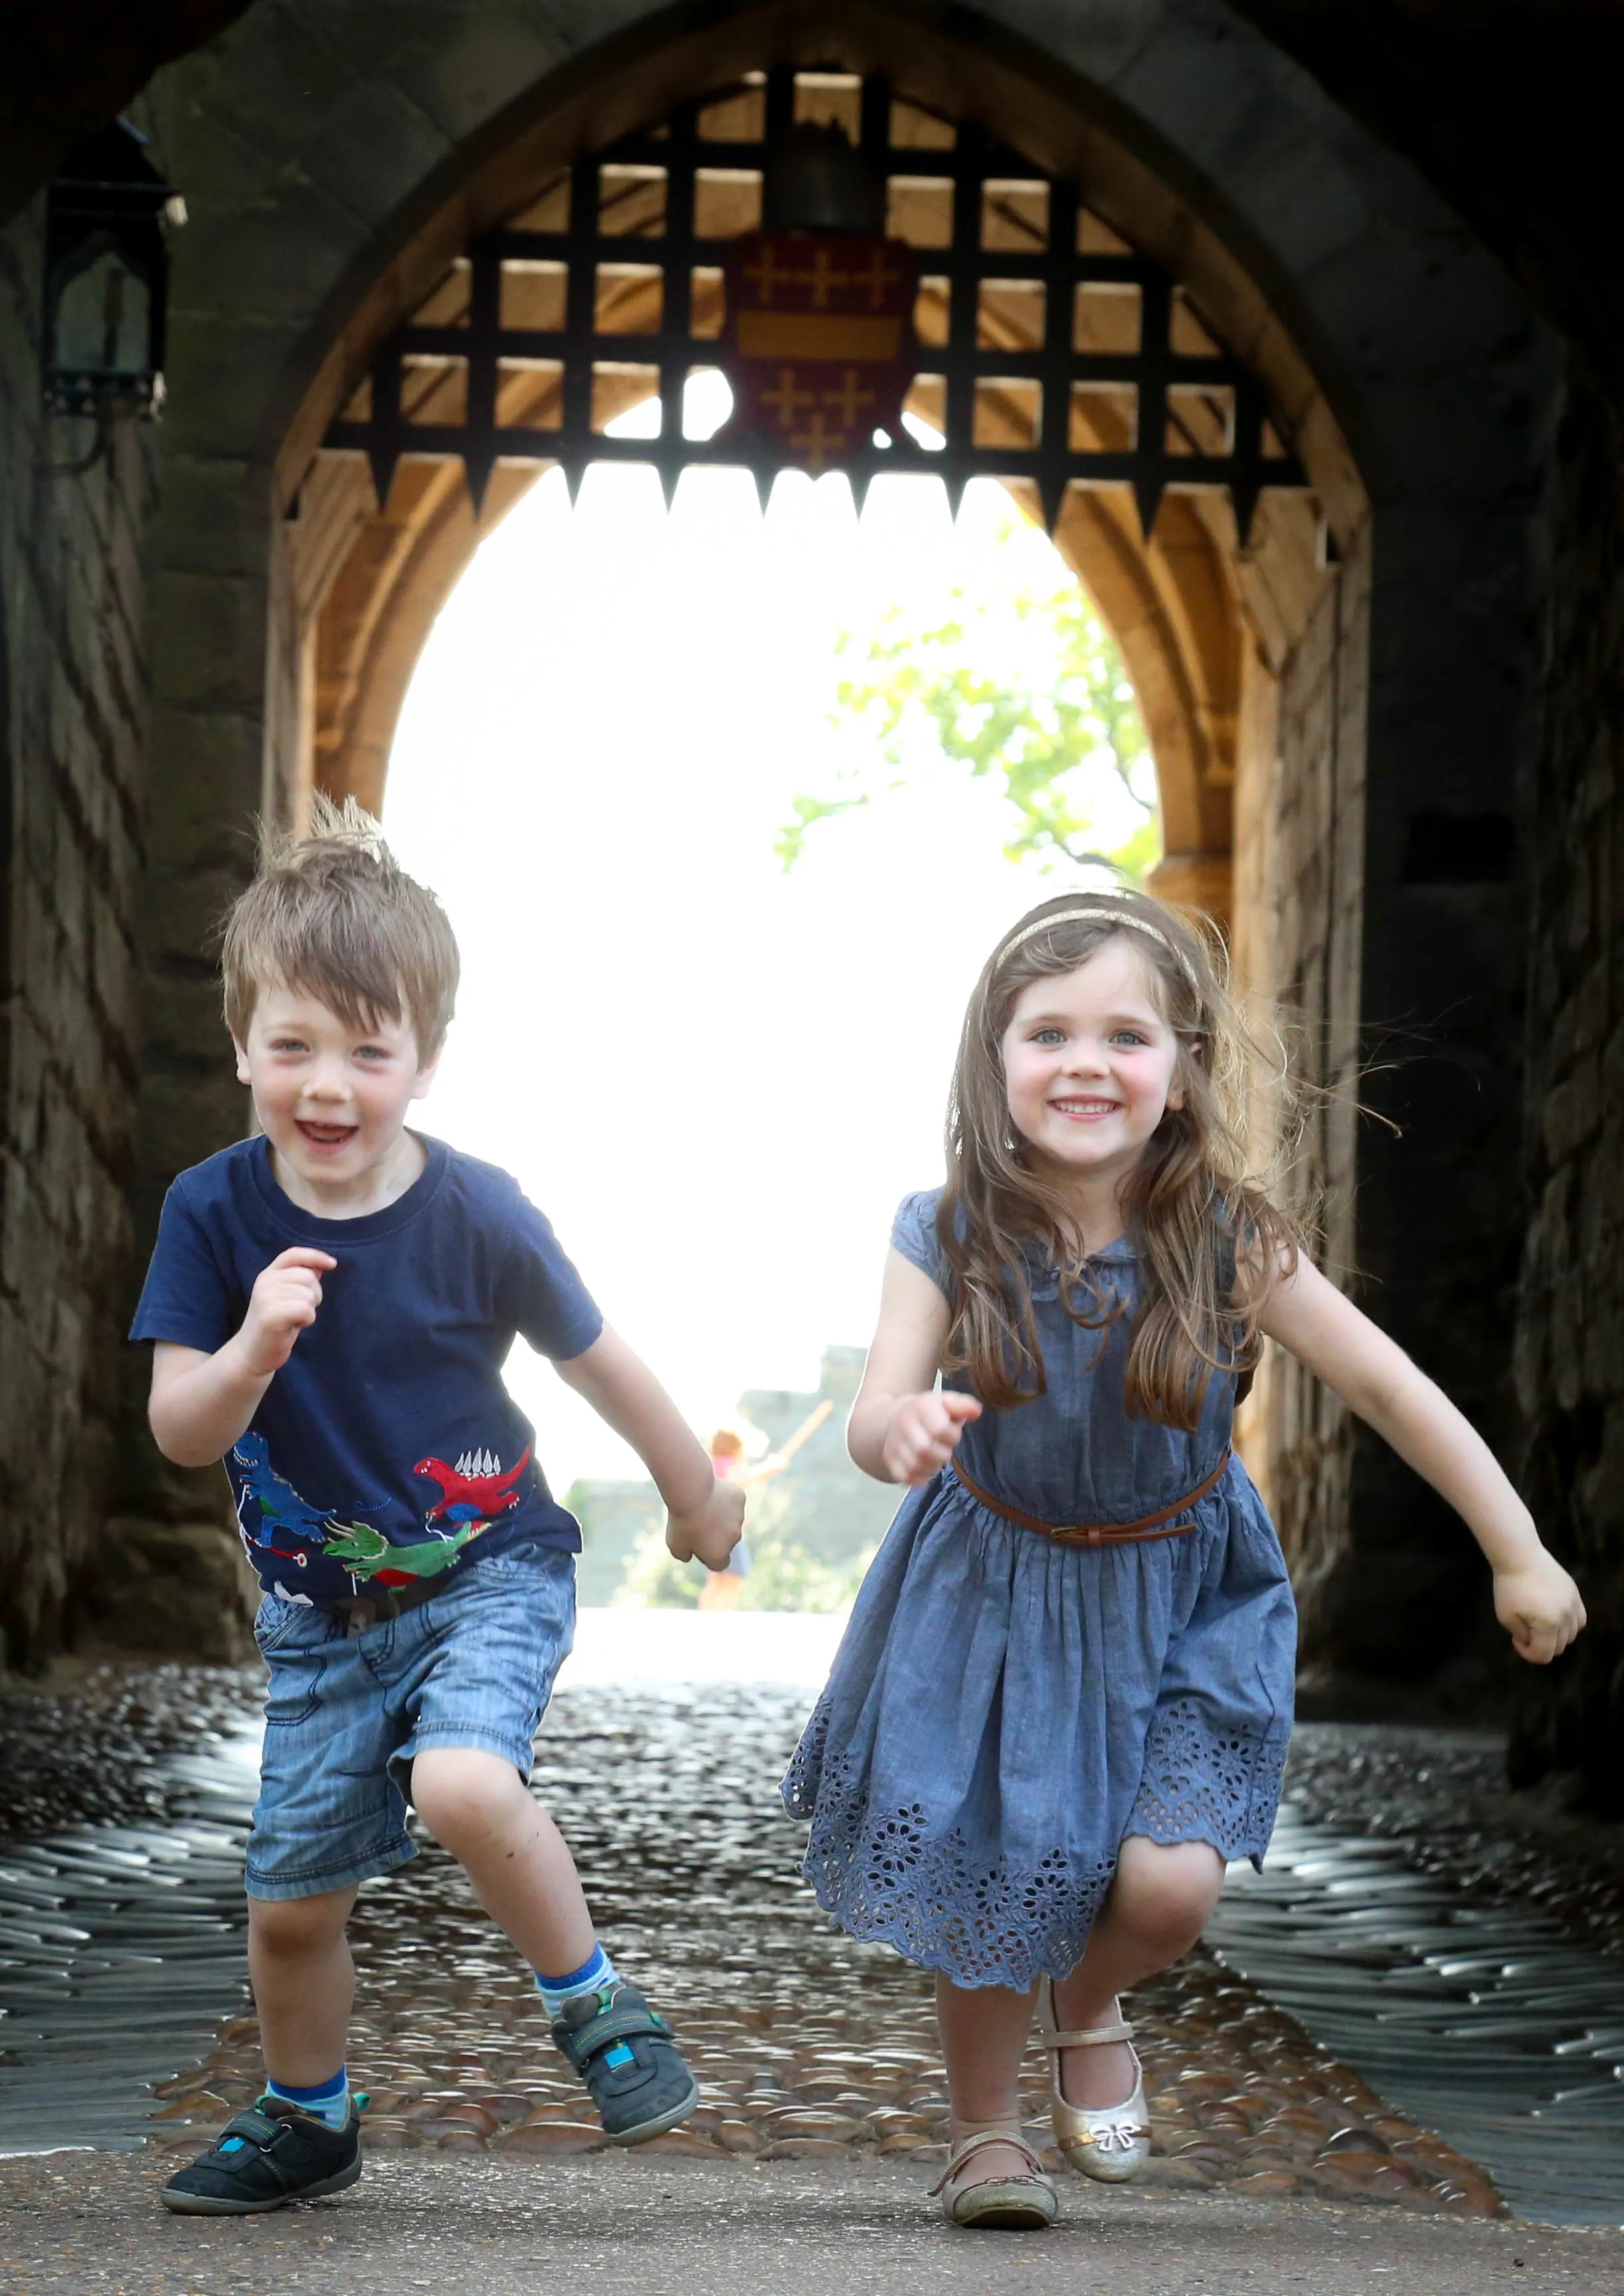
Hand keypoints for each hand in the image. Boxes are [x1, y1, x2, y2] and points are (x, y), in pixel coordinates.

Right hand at [237, 1248, 336, 1376]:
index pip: (294, 1254)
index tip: (332, 1264)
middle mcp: (264, 1281)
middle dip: (314, 1295)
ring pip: (309, 1295)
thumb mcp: (286, 1297)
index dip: (315, 1256)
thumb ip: (300, 1279)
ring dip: (309, 1311)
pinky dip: (306, 1320)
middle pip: (309, 1277)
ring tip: (292, 1320)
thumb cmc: (275, 1325)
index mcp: (268, 1274)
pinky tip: (294, 1327)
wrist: (251, 1353)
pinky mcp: (271, 1315)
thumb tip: (322, 1265)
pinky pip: (305, 1309)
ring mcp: (265, 1297)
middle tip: (298, 1312)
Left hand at [667, 1476, 744, 1570]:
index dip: (708, 1556)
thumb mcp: (675, 1545)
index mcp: (719, 1554)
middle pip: (726, 1540)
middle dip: (715, 1534)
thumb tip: (689, 1555)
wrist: (692, 1492)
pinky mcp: (740, 1499)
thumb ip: (684, 1555)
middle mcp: (734, 1538)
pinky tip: (710, 1493)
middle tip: (696, 1521)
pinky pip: (732, 1502)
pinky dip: (724, 1499)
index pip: (720, 1564)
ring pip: (730, 1520)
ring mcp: (739, 1518)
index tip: (696, 1544)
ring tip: (701, 1505)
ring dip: (720, 1516)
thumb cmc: (682, 1520)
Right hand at [881, 1391, 981, 1484]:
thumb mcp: (946, 1402)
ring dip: (932, 1467)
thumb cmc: (928, 1412)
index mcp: (921, 1407)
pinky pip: (905, 1476)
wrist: (895, 1419)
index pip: (939, 1428)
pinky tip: (926, 1468)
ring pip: (915, 1465)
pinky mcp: (890, 1460)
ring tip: (935, 1458)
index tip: (952, 1434)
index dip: (952, 1435)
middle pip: (925, 1449)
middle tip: (944, 1449)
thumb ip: (963, 1405)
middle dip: (942, 1453)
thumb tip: (976, 1411)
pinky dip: (920, 1478)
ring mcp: (894, 1443)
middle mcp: (904, 1424)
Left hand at [1494, 1553, 1585, 1663]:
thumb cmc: (1509, 1586)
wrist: (1519, 1556)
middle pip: (1559, 1647)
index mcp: (1548, 1625)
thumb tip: (1532, 1641)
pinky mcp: (1575, 1594)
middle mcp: (1566, 1618)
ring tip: (1538, 1622)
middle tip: (1524, 1629)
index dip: (1528, 1653)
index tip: (1516, 1638)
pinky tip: (1553, 1615)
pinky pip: (1580, 1619)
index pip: (1544, 1655)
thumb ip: (1522, 1635)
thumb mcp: (1506, 1617)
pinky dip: (1569, 1624)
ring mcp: (1574, 1605)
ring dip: (1556, 1635)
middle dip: (1540, 1644)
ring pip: (1572, 1635)